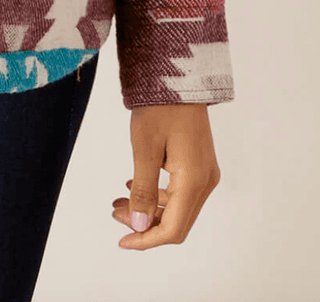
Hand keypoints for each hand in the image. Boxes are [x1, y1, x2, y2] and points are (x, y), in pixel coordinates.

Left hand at [112, 103, 220, 249]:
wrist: (177, 76)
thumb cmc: (160, 107)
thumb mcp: (144, 148)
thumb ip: (142, 190)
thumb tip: (137, 226)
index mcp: (194, 180)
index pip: (173, 229)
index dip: (146, 240)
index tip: (122, 242)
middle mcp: (205, 181)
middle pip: (177, 222)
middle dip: (144, 224)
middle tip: (115, 213)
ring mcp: (205, 173)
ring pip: (177, 207)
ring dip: (148, 209)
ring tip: (118, 201)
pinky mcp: (199, 164)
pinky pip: (180, 191)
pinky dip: (156, 194)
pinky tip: (133, 185)